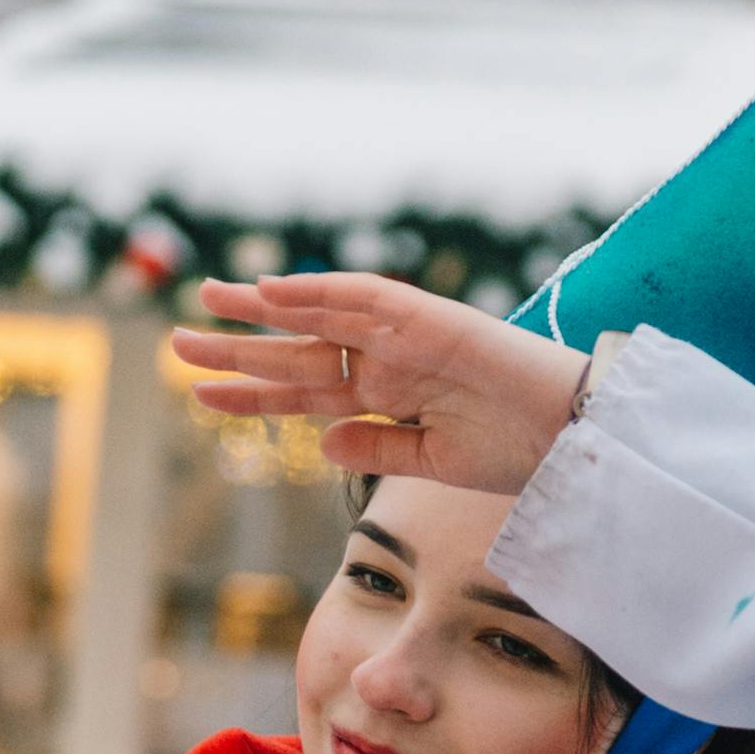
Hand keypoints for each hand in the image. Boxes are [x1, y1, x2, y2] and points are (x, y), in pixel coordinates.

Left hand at [169, 273, 591, 495]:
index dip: (253, 394)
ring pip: (318, 316)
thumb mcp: (433, 463)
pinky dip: (316, 292)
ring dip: (262, 309)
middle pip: (298, 353)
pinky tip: (270, 290)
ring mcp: (404, 337)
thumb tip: (319, 444)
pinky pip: (362, 299)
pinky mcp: (427, 319)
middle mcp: (387, 362)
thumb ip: (377, 450)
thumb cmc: (519, 450)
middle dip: (238, 348)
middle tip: (178, 342)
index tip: (203, 396)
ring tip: (207, 300)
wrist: (576, 437)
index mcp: (388, 399)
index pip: (305, 394)